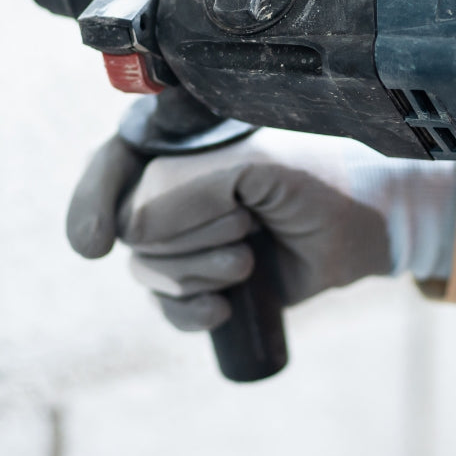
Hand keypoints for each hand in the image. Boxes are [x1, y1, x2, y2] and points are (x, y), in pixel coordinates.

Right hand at [66, 128, 455, 330]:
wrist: (362, 227)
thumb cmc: (315, 180)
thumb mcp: (255, 167)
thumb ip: (187, 185)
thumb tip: (130, 232)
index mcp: (181, 143)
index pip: (109, 166)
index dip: (93, 202)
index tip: (94, 243)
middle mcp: (175, 187)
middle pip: (128, 228)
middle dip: (187, 239)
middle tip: (246, 225)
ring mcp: (187, 235)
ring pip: (146, 269)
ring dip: (198, 273)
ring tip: (249, 259)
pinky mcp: (203, 278)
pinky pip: (166, 307)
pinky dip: (189, 312)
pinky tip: (224, 307)